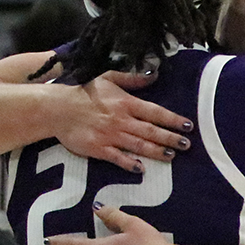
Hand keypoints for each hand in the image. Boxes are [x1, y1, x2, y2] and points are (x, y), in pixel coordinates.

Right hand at [58, 70, 190, 172]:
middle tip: (187, 145)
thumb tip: (155, 74)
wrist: (56, 108)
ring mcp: (110, 136)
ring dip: (156, 151)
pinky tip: (141, 169)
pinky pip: (118, 158)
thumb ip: (132, 79)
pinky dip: (130, 164)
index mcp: (125, 103)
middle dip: (170, 138)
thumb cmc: (83, 91)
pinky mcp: (98, 149)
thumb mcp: (108, 78)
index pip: (155, 112)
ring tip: (171, 156)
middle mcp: (121, 120)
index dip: (172, 119)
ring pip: (139, 145)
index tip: (188, 125)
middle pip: (151, 131)